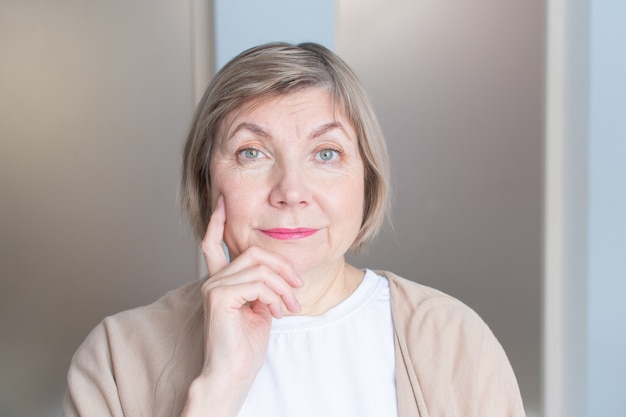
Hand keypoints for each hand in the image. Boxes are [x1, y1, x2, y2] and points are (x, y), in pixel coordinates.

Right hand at [181, 196, 301, 415]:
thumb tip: (278, 271)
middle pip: (255, 253)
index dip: (217, 221)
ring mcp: (214, 286)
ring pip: (261, 268)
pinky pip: (259, 283)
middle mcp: (213, 280)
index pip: (213, 243)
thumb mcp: (260, 307)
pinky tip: (276, 312)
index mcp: (221, 281)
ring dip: (283, 287)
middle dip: (283, 267)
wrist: (233, 372)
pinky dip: (275, 296)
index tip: (222, 200)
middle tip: (297, 288)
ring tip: (289, 306)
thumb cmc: (246, 346)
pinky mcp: (219, 295)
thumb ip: (262, 285)